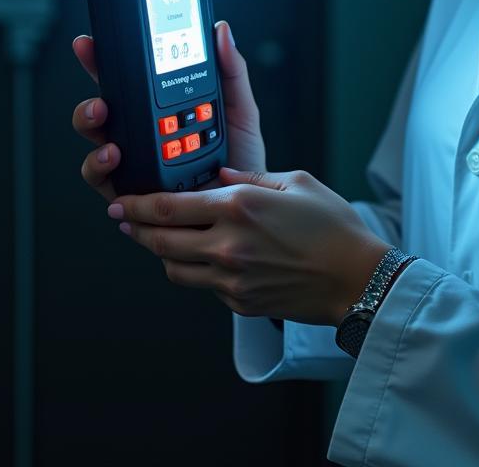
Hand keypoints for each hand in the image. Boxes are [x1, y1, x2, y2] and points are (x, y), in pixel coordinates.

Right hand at [71, 20, 267, 202]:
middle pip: (103, 104)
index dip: (106, 58)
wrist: (244, 214)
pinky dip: (100, 164)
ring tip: (102, 118)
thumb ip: (231, 72)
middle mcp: (141, 132)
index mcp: (163, 109)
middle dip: (91, 91)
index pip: (129, 78)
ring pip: (94, 137)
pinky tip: (115, 156)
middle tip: (100, 91)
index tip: (92, 42)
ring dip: (89, 124)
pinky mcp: (127, 191)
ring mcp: (131, 160)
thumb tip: (221, 30)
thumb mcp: (240, 112)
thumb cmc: (240, 163)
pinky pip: (100, 176)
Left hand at [107, 166, 391, 326]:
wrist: (357, 278)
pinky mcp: (239, 302)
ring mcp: (231, 279)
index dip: (137, 205)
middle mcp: (228, 245)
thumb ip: (252, 177)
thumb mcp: (296, 182)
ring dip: (160, 254)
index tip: (121, 202)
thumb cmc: (333, 226)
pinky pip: (202, 286)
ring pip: (174, 268)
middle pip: (160, 241)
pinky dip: (195, 270)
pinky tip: (202, 258)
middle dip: (135, 229)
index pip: (170, 207)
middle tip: (124, 219)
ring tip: (158, 240)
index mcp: (240, 208)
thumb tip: (222, 177)